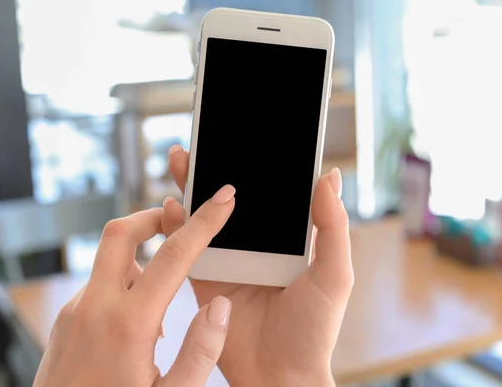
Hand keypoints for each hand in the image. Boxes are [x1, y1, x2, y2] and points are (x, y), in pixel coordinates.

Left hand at [33, 185, 237, 386]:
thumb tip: (218, 305)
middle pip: (119, 233)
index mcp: (129, 324)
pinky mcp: (63, 323)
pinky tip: (136, 330)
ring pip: (109, 264)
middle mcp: (94, 308)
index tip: (222, 197)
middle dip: (151, 217)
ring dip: (138, 263)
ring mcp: (73, 313)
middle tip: (176, 221)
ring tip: (162, 305)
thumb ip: (201, 351)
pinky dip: (122, 289)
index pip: (174, 256)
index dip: (204, 222)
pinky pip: (97, 289)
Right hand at [168, 146, 353, 386]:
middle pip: (227, 201)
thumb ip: (331, 227)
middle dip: (210, 171)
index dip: (250, 167)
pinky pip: (185, 250)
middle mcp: (252, 245)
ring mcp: (226, 262)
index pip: (265, 195)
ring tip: (179, 164)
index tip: (238, 139)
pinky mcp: (204, 281)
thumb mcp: (333, 275)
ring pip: (202, 219)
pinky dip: (174, 227)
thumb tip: (329, 176)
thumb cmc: (314, 331)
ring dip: (188, 191)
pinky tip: (168, 207)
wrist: (279, 377)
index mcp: (283, 239)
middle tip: (196, 146)